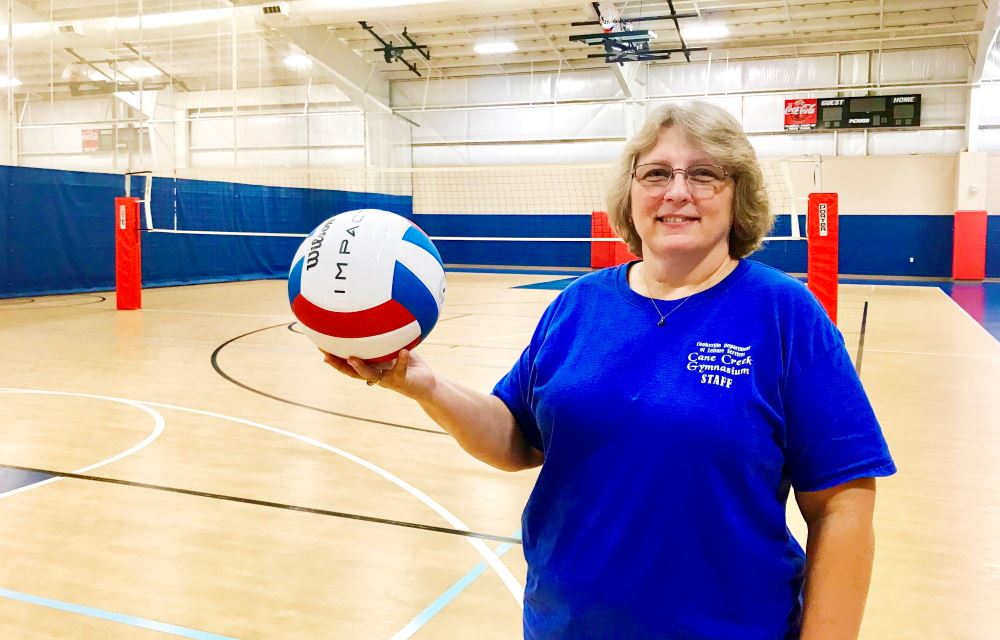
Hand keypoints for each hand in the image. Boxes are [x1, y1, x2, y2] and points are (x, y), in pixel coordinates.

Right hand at [321, 348, 436, 399]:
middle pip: (352, 372)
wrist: (427, 384)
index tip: (320, 347)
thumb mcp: (396, 348)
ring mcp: (388, 380)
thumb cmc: (409, 364)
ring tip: (352, 359)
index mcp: (372, 367)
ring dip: (361, 368)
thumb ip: (387, 337)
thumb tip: (378, 315)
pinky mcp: (402, 381)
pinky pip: (400, 370)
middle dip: (338, 365)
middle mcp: (376, 375)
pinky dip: (402, 360)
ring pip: (370, 375)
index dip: (335, 357)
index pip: (349, 363)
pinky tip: (403, 351)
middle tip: (325, 356)